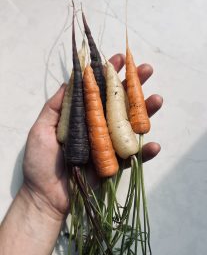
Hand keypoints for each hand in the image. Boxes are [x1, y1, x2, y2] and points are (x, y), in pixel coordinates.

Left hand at [22, 54, 162, 219]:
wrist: (45, 196)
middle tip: (146, 70)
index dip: (108, 74)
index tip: (118, 58)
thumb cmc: (40, 162)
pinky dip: (145, 152)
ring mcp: (109, 145)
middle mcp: (98, 128)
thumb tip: (72, 80)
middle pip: (119, 104)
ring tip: (157, 99)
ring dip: (146, 112)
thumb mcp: (43, 128)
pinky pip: (134, 158)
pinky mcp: (115, 165)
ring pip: (131, 126)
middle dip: (133, 86)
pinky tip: (153, 144)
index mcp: (83, 117)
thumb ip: (57, 106)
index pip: (98, 91)